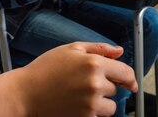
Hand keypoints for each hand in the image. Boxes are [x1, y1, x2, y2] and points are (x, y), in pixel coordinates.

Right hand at [19, 42, 137, 116]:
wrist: (26, 93)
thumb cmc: (45, 70)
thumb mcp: (70, 49)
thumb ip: (98, 48)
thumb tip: (119, 51)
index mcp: (94, 64)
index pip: (126, 72)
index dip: (130, 78)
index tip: (131, 83)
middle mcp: (95, 85)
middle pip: (116, 90)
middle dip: (105, 87)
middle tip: (83, 83)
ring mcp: (90, 104)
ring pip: (110, 107)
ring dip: (101, 103)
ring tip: (80, 96)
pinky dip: (92, 113)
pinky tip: (76, 105)